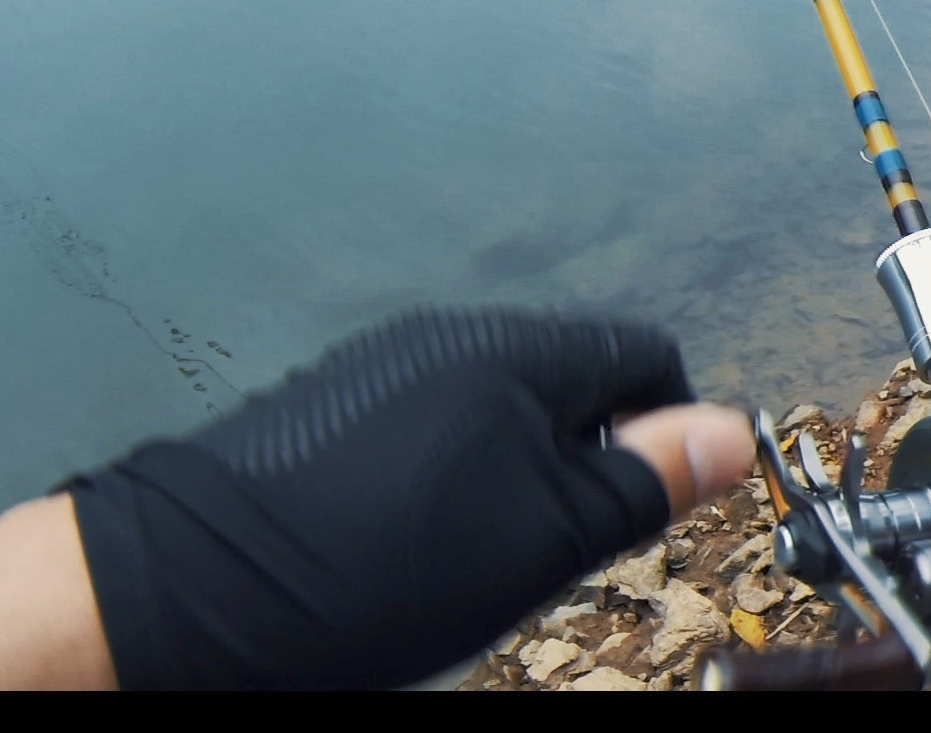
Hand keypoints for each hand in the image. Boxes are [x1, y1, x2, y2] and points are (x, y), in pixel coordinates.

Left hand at [65, 307, 751, 689]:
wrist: (199, 592)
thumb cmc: (376, 565)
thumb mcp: (541, 539)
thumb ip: (639, 481)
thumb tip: (731, 433)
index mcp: (510, 350)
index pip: (643, 357)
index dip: (668, 434)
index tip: (652, 510)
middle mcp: (447, 338)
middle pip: (571, 386)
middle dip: (586, 465)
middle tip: (558, 551)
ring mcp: (383, 369)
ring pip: (501, 415)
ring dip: (518, 481)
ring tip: (477, 560)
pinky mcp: (336, 409)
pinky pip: (434, 432)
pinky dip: (451, 488)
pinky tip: (415, 548)